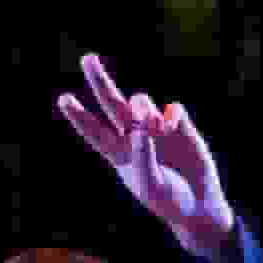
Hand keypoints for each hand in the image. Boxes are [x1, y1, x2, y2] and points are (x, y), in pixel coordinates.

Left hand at [53, 51, 238, 259]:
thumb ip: (141, 155)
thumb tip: (136, 127)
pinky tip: (172, 126)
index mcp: (118, 154)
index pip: (93, 131)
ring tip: (156, 130)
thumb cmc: (170, 200)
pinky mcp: (177, 123)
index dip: (78, 116)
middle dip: (99, 80)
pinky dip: (170, 115)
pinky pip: (170, 107)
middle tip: (87, 58)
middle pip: (112, 103)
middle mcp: (132, 136)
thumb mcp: (151, 184)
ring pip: (141, 101)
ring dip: (144, 111)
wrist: (199, 204)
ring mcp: (154, 127)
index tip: (63, 99)